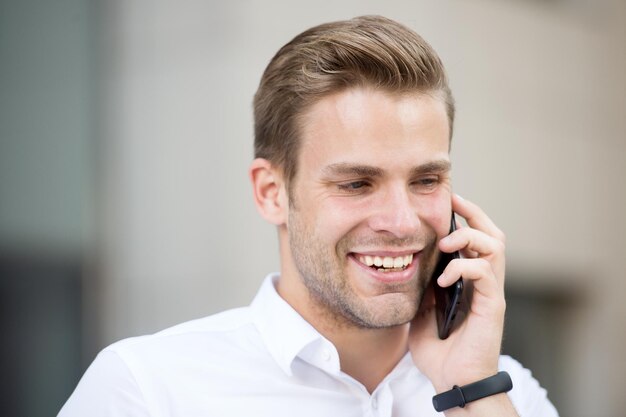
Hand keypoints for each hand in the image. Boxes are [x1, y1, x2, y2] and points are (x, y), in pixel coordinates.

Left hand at [408, 194, 506, 391]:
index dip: (466, 219)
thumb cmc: (440, 353)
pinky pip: (484, 272)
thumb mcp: (422, 313)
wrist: (452, 382)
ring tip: (445, 244)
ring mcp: (491, 293)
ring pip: (495, 246)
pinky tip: (443, 279)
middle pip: (494, 235)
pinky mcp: (492, 306)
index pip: (476, 241)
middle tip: (454, 204)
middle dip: (475, 214)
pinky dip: (463, 267)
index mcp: (470, 283)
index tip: (448, 202)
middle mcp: (485, 284)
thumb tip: (415, 264)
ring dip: (469, 237)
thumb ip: (423, 288)